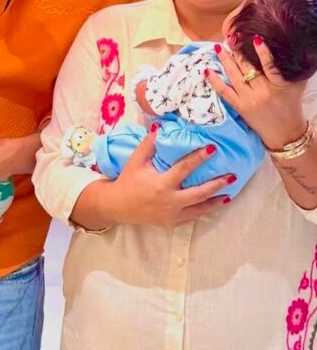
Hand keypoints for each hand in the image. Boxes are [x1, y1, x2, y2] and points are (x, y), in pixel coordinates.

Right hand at [106, 126, 233, 226]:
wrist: (117, 206)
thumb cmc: (128, 181)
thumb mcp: (135, 161)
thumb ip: (148, 145)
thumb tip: (159, 126)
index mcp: (161, 184)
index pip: (184, 169)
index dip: (199, 158)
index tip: (212, 148)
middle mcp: (169, 201)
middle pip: (199, 193)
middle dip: (217, 185)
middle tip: (232, 176)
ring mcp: (171, 215)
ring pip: (199, 209)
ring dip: (216, 202)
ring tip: (229, 194)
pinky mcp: (171, 223)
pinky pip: (192, 217)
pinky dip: (204, 210)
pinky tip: (214, 205)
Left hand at [207, 39, 306, 149]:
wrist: (285, 133)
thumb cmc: (291, 106)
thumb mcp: (296, 86)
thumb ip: (291, 69)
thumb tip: (292, 49)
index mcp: (279, 86)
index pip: (270, 66)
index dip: (263, 53)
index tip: (255, 38)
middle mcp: (263, 92)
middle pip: (248, 69)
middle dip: (238, 53)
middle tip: (231, 38)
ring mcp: (249, 100)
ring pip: (235, 77)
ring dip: (226, 61)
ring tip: (219, 48)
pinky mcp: (240, 107)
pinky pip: (225, 93)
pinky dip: (215, 81)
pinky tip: (207, 70)